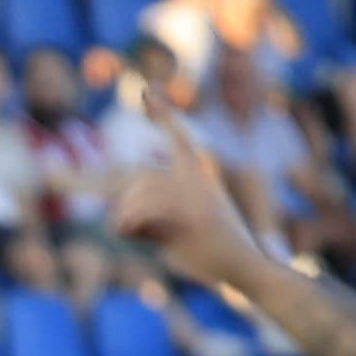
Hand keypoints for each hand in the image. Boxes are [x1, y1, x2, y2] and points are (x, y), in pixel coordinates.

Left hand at [106, 88, 272, 293]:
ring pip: (133, 202)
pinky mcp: (188, 215)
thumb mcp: (179, 224)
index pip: (178, 138)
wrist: (245, 266)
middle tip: (109, 215)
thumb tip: (118, 216)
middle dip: (113, 202)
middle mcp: (194, 179)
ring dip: (125, 225)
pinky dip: (129, 230)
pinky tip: (144, 239)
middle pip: (135, 183)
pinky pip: (137, 216)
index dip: (163, 113)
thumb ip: (154, 212)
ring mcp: (193, 196)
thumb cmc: (209, 250)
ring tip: (145, 238)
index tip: (147, 89)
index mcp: (195, 175)